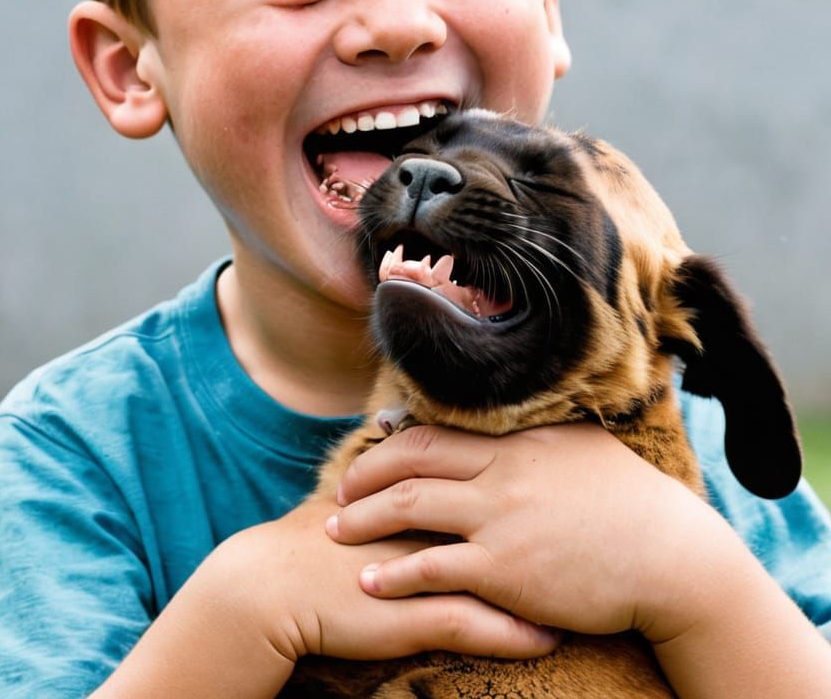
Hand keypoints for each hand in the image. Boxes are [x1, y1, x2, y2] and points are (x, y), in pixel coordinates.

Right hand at [241, 491, 558, 665]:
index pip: (488, 475)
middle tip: (597, 535)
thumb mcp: (370, 499)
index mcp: (419, 485)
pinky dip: (513, 634)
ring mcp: (423, 564)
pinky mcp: (412, 611)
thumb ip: (406, 482)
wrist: (272, 580)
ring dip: (545, 587)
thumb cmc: (320, 539)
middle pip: (505, 517)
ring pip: (500, 572)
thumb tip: (432, 469)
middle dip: (552, 528)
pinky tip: (546, 639)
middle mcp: (428, 518)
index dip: (532, 483)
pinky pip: (474, 624)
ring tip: (588, 597)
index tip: (572, 492)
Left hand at [328, 421, 731, 642]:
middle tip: (338, 488)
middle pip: (411, 458)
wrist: (672, 558)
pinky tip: (369, 582)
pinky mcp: (505, 570)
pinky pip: (431, 568)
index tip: (370, 442)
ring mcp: (501, 518)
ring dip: (363, 520)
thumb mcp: (582, 449)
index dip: (394, 436)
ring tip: (334, 531)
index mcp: (519, 438)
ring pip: (409, 507)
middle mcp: (502, 469)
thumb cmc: (633, 504)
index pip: (438, 427)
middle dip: (365, 473)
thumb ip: (537, 438)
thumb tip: (509, 424)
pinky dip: (393, 575)